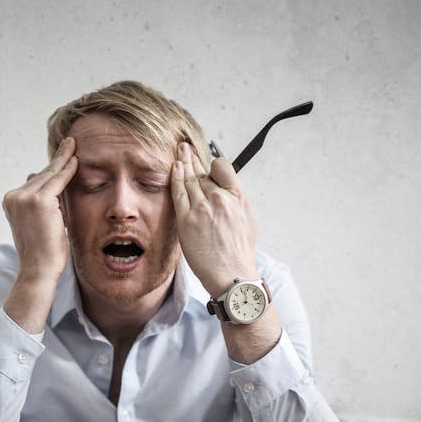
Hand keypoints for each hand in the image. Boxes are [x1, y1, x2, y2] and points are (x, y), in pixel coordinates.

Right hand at [1, 137, 76, 332]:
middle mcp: (14, 197)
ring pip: (49, 176)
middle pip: (42, 175)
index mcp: (11, 202)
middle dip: (57, 161)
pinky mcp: (39, 201)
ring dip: (63, 161)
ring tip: (73, 145)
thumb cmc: (42, 251)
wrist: (38, 270)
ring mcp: (25, 198)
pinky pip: (58, 181)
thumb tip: (37, 177)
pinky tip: (76, 160)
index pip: (35, 181)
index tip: (59, 156)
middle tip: (69, 143)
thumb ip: (40, 202)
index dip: (49, 169)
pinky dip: (68, 170)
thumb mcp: (38, 222)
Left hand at [170, 142, 258, 296]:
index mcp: (237, 197)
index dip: (213, 164)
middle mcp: (220, 198)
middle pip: (202, 172)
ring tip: (178, 152)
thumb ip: (234, 201)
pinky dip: (175, 177)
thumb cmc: (239, 252)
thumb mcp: (246, 219)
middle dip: (193, 159)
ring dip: (182, 163)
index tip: (207, 163)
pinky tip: (173, 167)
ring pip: (189, 178)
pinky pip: (178, 192)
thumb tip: (225, 190)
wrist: (232, 274)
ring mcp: (202, 208)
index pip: (222, 167)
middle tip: (185, 147)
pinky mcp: (187, 219)